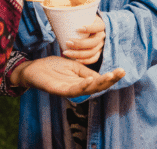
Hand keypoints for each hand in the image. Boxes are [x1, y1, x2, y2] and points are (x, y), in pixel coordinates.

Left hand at [11, 56, 125, 96]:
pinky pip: (73, 90)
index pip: (99, 81)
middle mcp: (77, 88)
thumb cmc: (53, 67)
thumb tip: (102, 76)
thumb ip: (86, 71)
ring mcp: (68, 90)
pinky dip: (83, 85)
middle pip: (97, 87)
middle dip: (110, 80)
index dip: (111, 77)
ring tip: (110, 76)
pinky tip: (91, 80)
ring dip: (100, 83)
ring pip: (87, 90)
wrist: (33, 68)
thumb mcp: (74, 66)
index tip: (122, 70)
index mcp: (82, 82)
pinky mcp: (58, 90)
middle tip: (121, 72)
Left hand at [64, 15, 105, 64]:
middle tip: (68, 42)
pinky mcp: (98, 52)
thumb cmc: (82, 21)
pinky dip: (85, 61)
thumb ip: (72, 16)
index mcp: (99, 24)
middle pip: (94, 42)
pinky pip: (94, 59)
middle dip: (80, 44)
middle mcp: (102, 35)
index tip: (78, 28)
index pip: (98, 26)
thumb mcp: (81, 16)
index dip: (90, 28)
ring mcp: (101, 45)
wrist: (90, 27)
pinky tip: (75, 60)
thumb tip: (55, 18)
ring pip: (92, 52)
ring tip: (66, 52)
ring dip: (79, 53)